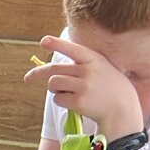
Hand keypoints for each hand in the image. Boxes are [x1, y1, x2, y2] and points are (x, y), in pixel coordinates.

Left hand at [27, 35, 145, 136]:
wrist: (121, 108)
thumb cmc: (108, 87)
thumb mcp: (101, 68)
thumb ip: (82, 64)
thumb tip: (52, 70)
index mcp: (94, 59)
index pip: (73, 49)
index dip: (57, 44)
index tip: (43, 41)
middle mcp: (88, 70)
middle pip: (54, 69)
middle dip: (38, 73)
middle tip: (28, 78)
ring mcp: (83, 85)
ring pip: (53, 83)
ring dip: (55, 89)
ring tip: (68, 92)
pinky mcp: (78, 101)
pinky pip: (57, 99)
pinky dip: (61, 100)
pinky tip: (74, 102)